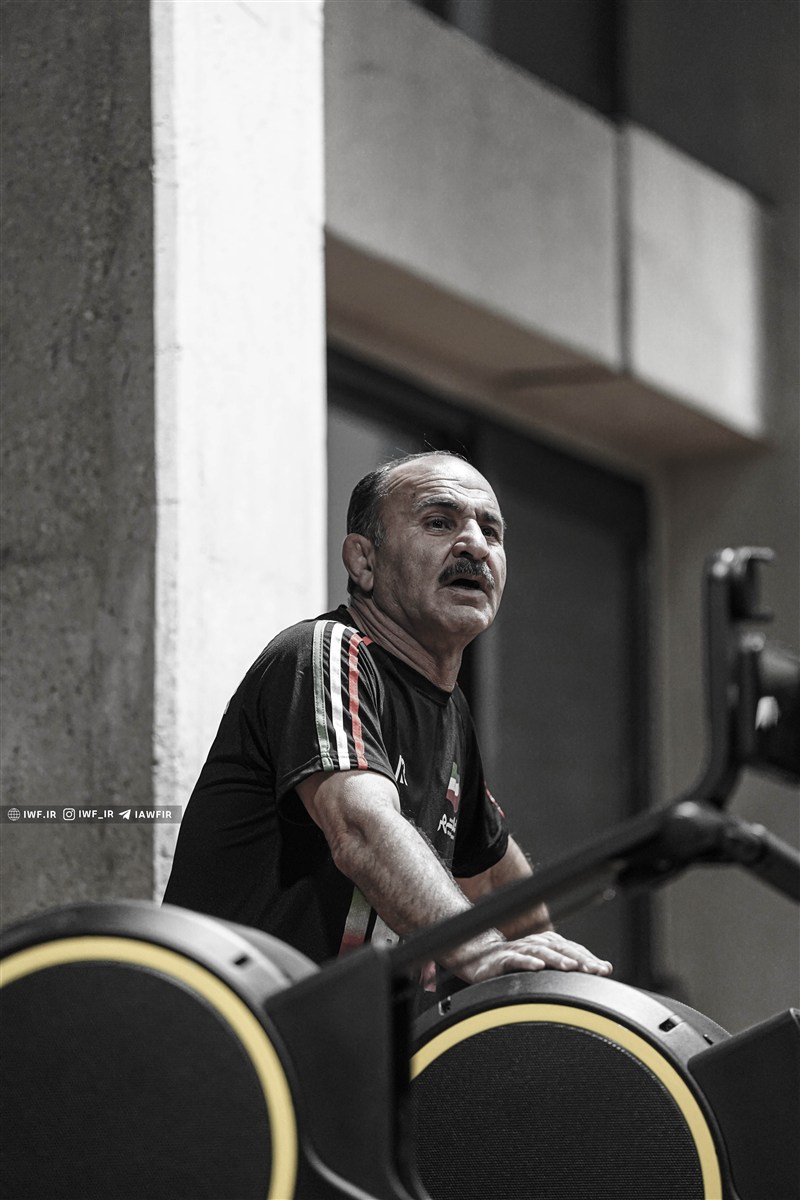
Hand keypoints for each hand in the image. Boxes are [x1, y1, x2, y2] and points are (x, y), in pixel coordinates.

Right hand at [466, 930, 612, 983]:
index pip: (573, 950)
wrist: (482, 959)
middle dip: (578, 959)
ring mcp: (520, 950)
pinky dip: (527, 962)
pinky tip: (537, 967)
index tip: (605, 970)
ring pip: (541, 952)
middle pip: (561, 949)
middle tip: (594, 970)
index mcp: (549, 944)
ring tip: (570, 968)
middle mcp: (537, 943)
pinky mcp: (503, 959)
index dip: (590, 959)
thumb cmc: (519, 963)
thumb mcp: (546, 965)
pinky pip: (515, 959)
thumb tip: (604, 968)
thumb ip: (571, 966)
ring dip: (556, 959)